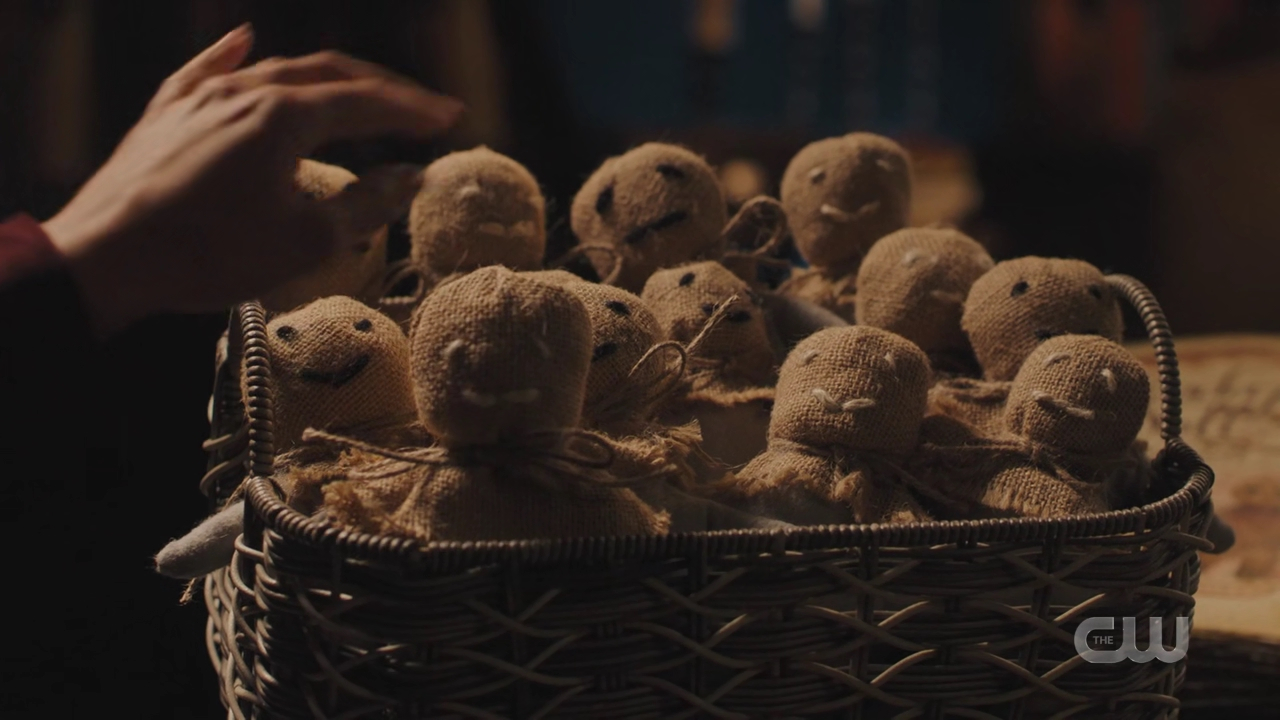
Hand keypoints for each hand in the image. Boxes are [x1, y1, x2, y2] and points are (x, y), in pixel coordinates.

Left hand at [42, 24, 463, 335]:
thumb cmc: (210, 254)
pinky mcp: (166, 113)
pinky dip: (236, 55)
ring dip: (326, 79)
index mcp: (285, 116)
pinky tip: (245, 40)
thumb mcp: (305, 241)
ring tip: (358, 89)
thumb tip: (411, 176)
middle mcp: (245, 90)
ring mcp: (200, 97)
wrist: (106, 258)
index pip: (367, 101)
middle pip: (328, 73)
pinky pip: (208, 69)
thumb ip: (366, 204)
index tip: (451, 117)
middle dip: (381, 88)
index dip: (414, 110)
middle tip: (420, 107)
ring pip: (275, 69)